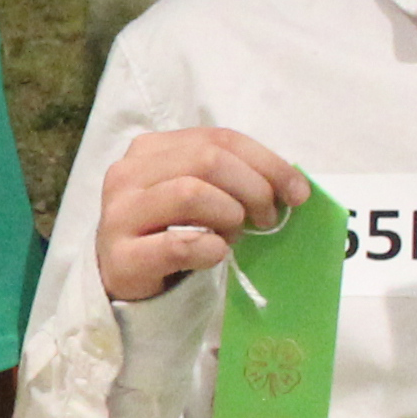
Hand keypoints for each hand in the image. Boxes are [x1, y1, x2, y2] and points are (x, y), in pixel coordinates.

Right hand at [93, 127, 306, 304]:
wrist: (126, 279)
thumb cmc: (171, 230)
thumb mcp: (200, 191)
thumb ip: (232, 176)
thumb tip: (291, 184)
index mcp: (150, 149)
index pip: (219, 138)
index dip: (268, 162)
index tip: (298, 193)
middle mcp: (128, 173)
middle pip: (208, 160)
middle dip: (253, 189)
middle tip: (267, 219)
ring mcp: (118, 214)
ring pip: (191, 193)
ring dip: (229, 216)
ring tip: (232, 235)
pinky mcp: (120, 256)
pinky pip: (179, 244)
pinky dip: (210, 249)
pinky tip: (214, 253)